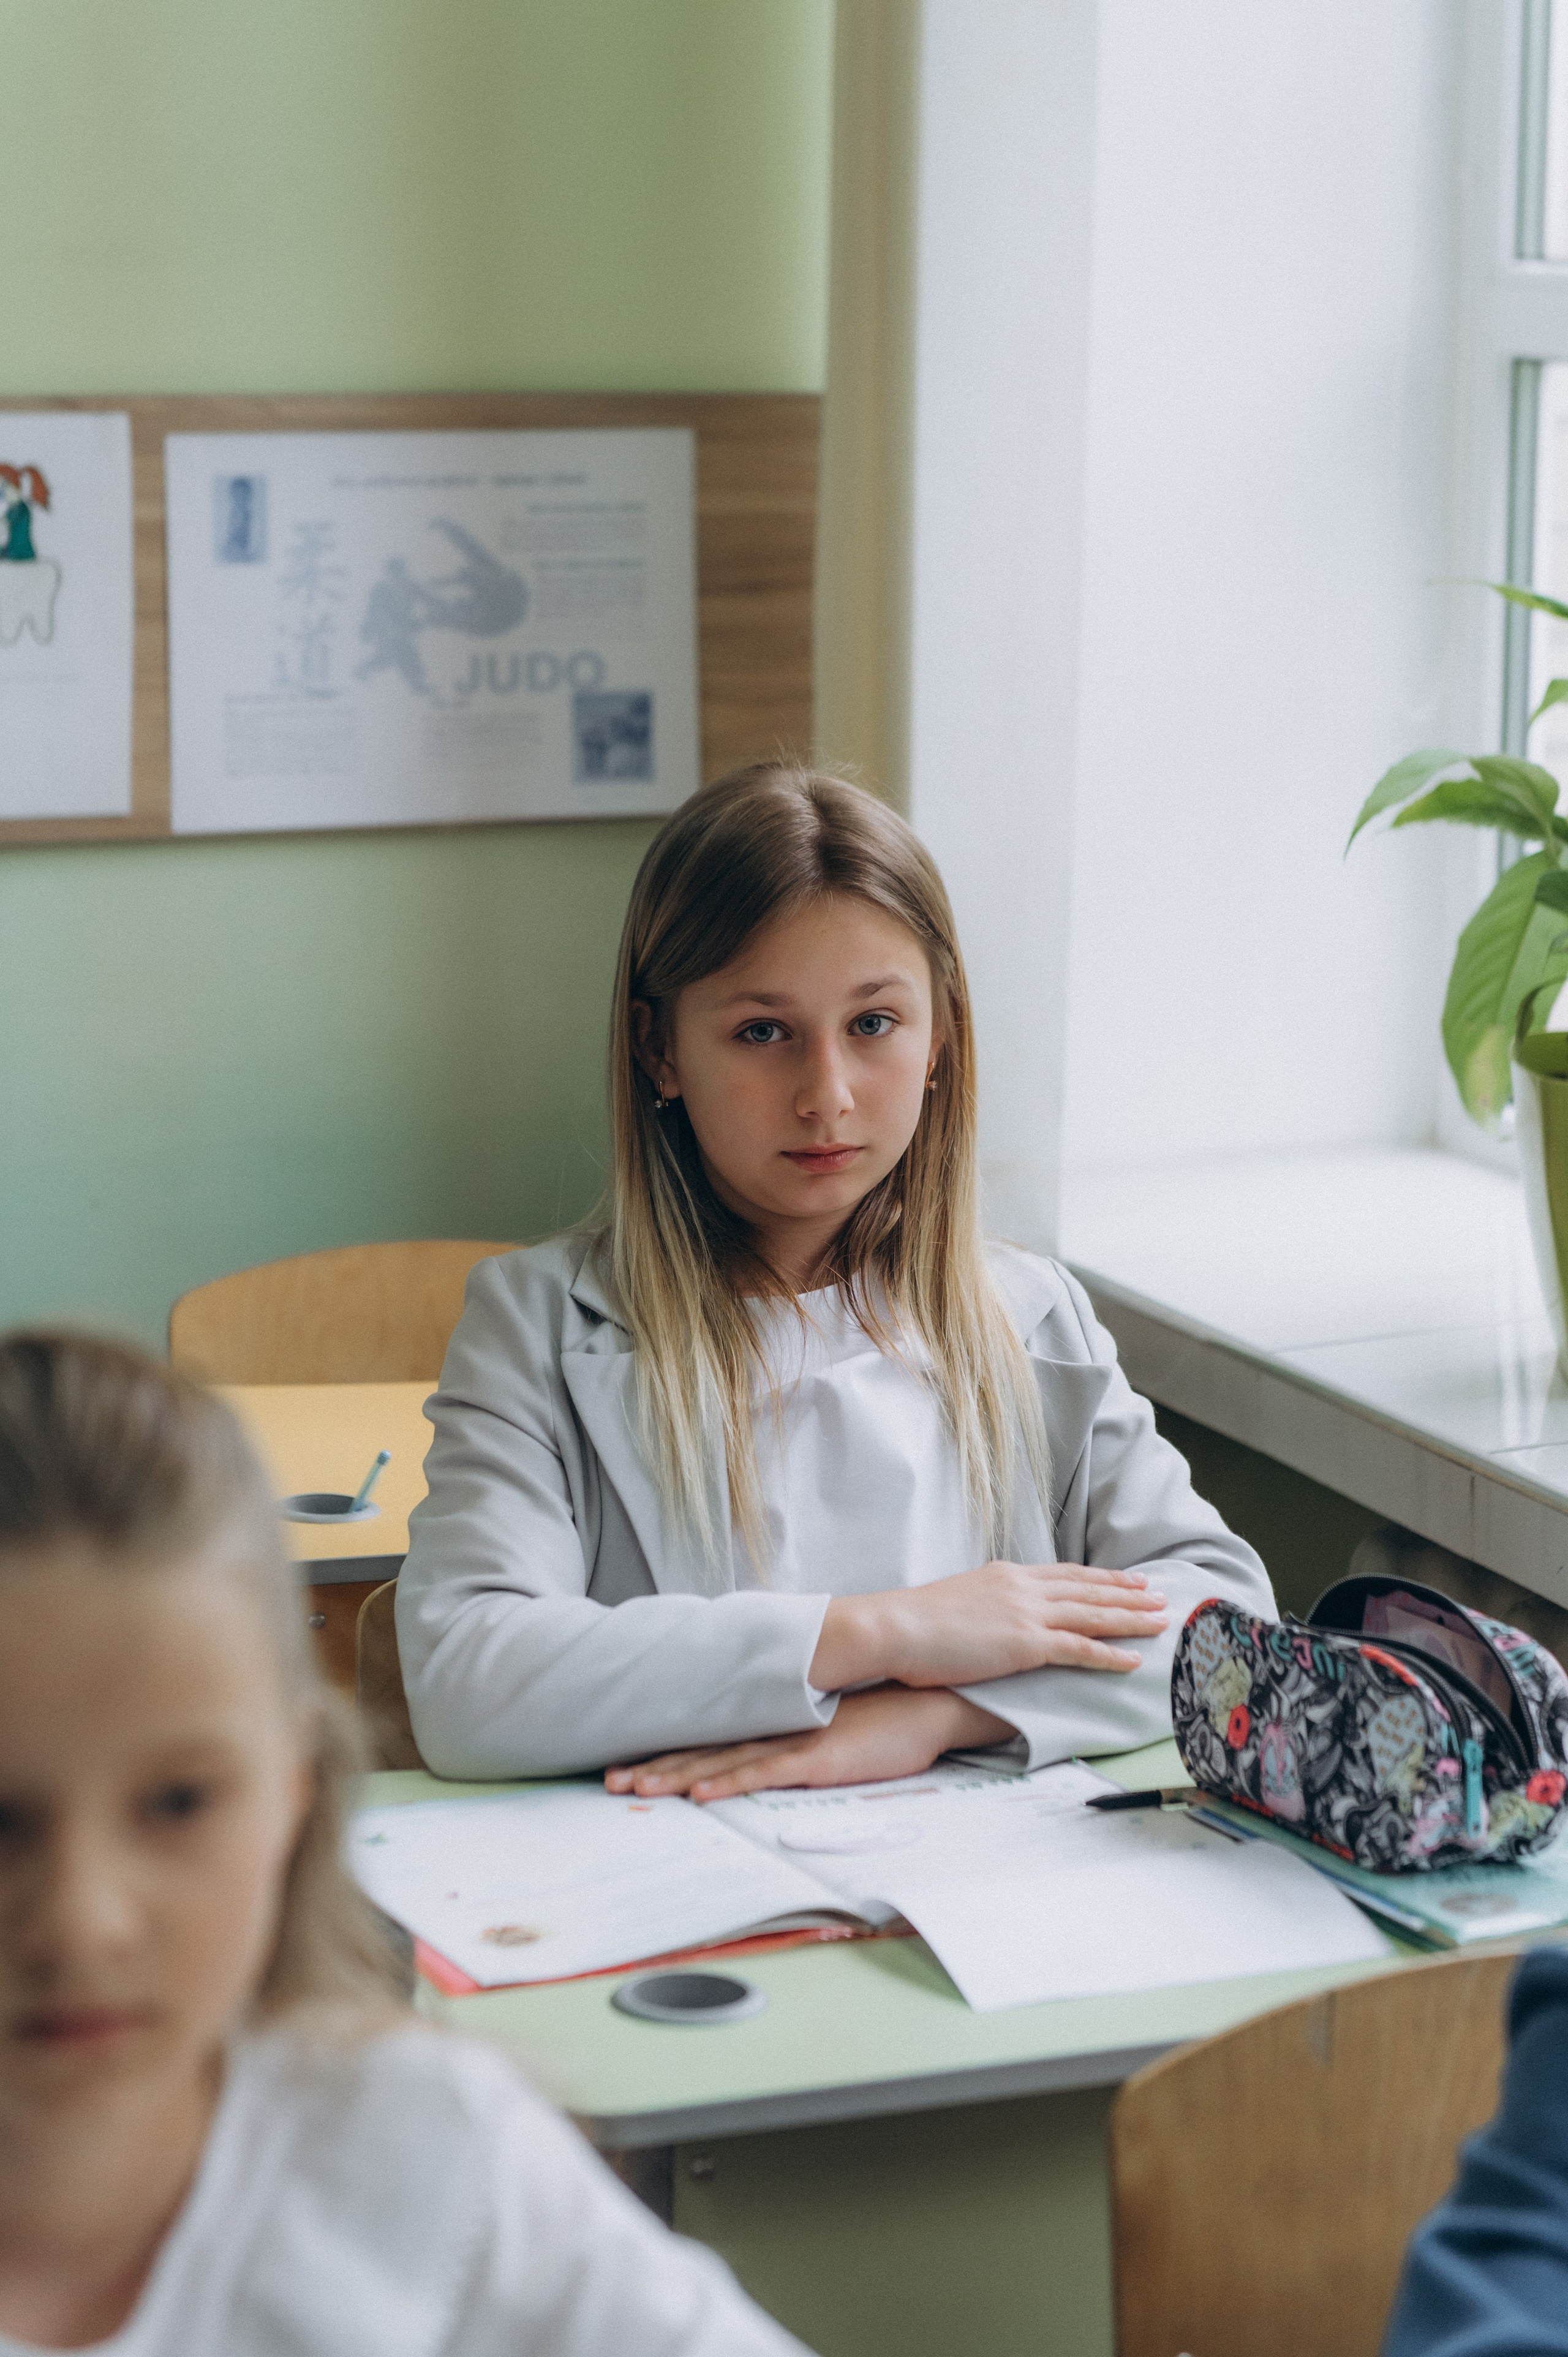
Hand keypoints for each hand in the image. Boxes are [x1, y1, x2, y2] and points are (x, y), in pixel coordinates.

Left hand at [604, 1687, 1014, 1802]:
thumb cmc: (881, 1718)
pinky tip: (701, 1794)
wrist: (928, 1704)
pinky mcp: (819, 1759)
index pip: (709, 1740)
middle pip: (703, 1751)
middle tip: (609, 1783)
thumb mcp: (826, 1727)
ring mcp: (794, 1742)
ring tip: (636, 1789)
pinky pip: (766, 1773)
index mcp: (774, 1722)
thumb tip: (763, 1754)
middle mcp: (775, 1729)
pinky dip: (730, 1783)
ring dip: (676, 1777)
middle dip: (653, 1768)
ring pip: (723, 1762)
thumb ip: (794, 1738)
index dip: (665, 1754)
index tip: (626, 1767)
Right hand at [810, 1563, 1168, 1692]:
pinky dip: (1110, 1655)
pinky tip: (1133, 1659)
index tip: (1127, 1580)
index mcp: (1006, 1575)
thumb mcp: (958, 1600)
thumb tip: (996, 1615)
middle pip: (1087, 1589)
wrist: (894, 1627)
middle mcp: (1022, 1587)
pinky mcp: (1025, 1644)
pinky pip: (1079, 1649)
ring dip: (1130, 1618)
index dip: (1100, 1578)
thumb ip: (986, 1603)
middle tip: (1159, 1595)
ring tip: (1160, 1620)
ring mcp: (1026, 1614)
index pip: (1065, 1574)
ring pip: (1092, 1614)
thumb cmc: (914, 1623)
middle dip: (1126, 1593)